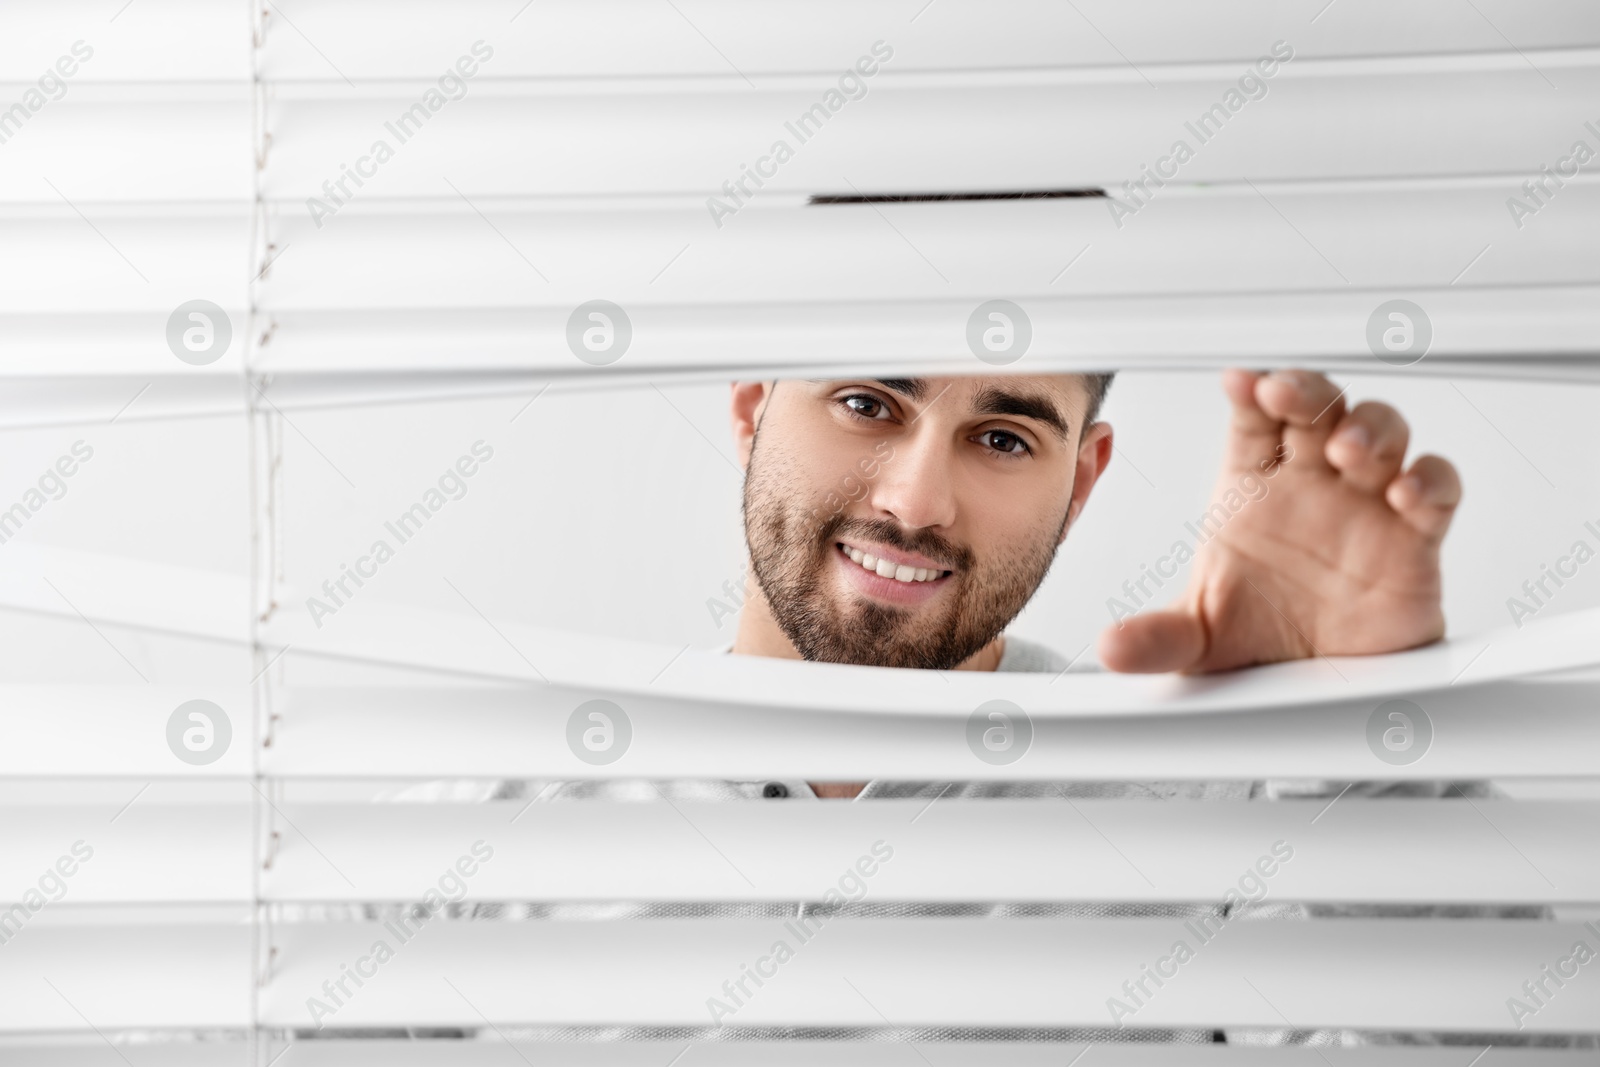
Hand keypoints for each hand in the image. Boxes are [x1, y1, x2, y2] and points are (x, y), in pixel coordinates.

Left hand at [1098, 369, 1461, 673]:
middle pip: (1320, 407)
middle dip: (1308, 391)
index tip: (1241, 381)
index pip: (1255, 419)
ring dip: (1371, 429)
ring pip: (1383, 433)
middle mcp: (1314, 485)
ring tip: (1350, 453)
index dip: (1253, 391)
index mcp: (1256, 488)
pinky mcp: (1416, 539)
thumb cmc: (1264, 635)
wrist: (1322, 685)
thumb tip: (1111, 650)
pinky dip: (1430, 481)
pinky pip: (1437, 489)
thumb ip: (1159, 639)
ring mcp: (1367, 505)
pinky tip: (1406, 493)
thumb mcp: (1200, 641)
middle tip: (1287, 395)